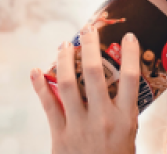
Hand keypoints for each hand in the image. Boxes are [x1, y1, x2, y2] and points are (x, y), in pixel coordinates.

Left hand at [31, 28, 140, 153]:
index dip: (131, 53)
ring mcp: (78, 126)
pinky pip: (47, 104)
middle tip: (87, 29)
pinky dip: (39, 85)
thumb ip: (123, 113)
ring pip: (66, 83)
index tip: (129, 36)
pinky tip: (35, 71)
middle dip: (90, 46)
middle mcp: (102, 119)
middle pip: (94, 72)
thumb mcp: (129, 137)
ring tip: (64, 45)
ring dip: (63, 59)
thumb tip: (118, 84)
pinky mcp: (59, 135)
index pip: (131, 78)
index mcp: (125, 119)